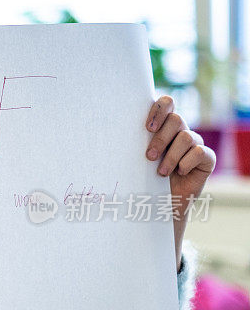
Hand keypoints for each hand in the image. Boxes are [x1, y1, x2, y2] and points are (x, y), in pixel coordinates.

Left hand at [144, 96, 215, 268]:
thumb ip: (128, 144)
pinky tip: (179, 173)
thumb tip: (103, 135)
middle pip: (176, 119)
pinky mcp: (206, 160)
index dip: (159, 109)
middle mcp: (180, 132)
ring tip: (160, 172)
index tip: (146, 127)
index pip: (166, 103)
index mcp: (162, 127)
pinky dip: (186, 163)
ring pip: (187, 136)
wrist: (157, 206)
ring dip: (171, 156)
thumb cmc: (141, 180)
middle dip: (160, 139)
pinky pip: (200, 152)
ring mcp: (195, 145)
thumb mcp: (132, 161)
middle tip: (148, 157)